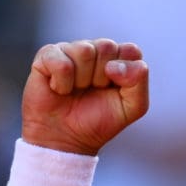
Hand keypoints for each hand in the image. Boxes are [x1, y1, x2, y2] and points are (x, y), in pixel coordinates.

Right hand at [21, 38, 148, 154]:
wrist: (66, 139)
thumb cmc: (99, 121)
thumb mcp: (132, 108)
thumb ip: (138, 83)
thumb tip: (114, 65)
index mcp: (118, 59)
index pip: (131, 51)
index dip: (125, 73)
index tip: (115, 90)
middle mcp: (95, 50)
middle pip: (107, 46)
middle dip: (102, 77)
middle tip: (93, 91)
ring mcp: (70, 50)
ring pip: (84, 50)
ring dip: (82, 80)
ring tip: (76, 91)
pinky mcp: (47, 55)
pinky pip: (61, 62)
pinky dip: (62, 83)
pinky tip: (59, 90)